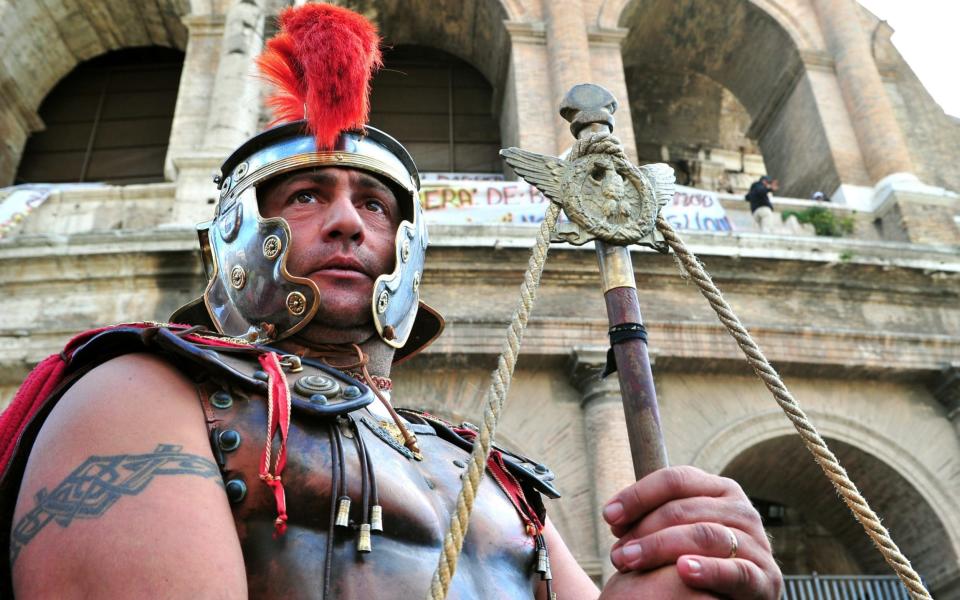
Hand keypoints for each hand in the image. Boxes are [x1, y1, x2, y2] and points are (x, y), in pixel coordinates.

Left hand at [601, 466, 781, 598]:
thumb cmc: (700, 560)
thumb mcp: (679, 531)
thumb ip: (654, 518)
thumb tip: (613, 514)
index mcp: (720, 490)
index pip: (675, 479)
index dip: (638, 495)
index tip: (609, 516)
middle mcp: (742, 510)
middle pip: (684, 509)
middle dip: (643, 529)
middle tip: (617, 552)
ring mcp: (757, 543)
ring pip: (704, 535)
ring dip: (660, 548)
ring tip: (631, 561)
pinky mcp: (766, 579)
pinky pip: (736, 571)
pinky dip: (708, 569)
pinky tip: (682, 571)